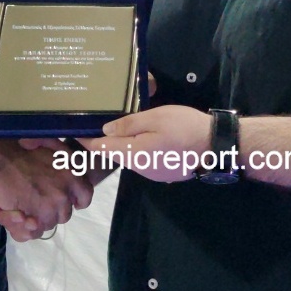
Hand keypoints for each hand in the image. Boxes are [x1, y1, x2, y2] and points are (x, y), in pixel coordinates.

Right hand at [0, 138, 92, 236]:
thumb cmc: (16, 151)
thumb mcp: (49, 148)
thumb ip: (64, 163)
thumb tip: (70, 187)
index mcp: (73, 172)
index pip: (85, 198)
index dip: (72, 201)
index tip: (57, 200)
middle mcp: (66, 190)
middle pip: (63, 215)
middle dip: (48, 211)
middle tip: (30, 200)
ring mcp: (52, 205)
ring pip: (47, 225)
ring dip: (33, 220)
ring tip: (17, 206)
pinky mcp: (37, 216)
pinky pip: (32, 233)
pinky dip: (21, 229)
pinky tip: (13, 213)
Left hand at [81, 104, 211, 183]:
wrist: (216, 147)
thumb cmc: (184, 128)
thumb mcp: (155, 118)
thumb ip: (129, 124)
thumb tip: (105, 129)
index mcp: (133, 154)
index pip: (101, 148)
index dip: (86, 139)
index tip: (75, 129)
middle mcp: (138, 168)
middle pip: (115, 153)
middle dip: (105, 140)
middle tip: (98, 120)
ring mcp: (151, 173)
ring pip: (130, 156)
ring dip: (124, 144)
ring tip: (123, 125)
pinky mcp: (163, 173)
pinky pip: (144, 159)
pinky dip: (140, 148)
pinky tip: (147, 137)